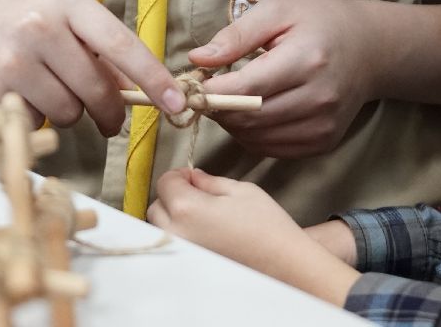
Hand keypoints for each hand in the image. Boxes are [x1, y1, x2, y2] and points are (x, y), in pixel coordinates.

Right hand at [0, 0, 184, 135]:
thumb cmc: (4, 6)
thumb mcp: (52, 6)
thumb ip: (91, 42)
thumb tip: (131, 87)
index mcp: (66, 0)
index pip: (123, 45)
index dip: (154, 79)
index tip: (178, 103)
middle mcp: (41, 28)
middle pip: (98, 91)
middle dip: (109, 112)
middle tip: (108, 118)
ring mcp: (14, 61)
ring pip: (68, 113)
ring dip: (68, 113)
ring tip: (47, 89)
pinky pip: (36, 123)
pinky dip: (36, 118)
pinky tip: (19, 94)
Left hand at [149, 168, 358, 301]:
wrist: (284, 263)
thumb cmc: (266, 224)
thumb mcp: (239, 190)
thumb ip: (209, 182)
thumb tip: (194, 178)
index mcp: (186, 208)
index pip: (165, 182)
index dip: (180, 175)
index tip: (194, 176)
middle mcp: (176, 233)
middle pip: (156, 206)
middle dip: (172, 195)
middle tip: (196, 192)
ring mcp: (182, 253)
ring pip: (161, 228)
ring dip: (172, 216)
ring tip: (199, 214)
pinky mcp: (190, 266)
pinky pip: (174, 245)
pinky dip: (180, 235)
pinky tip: (203, 232)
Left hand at [189, 0, 379, 157]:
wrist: (370, 50)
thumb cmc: (320, 22)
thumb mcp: (278, 12)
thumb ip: (237, 35)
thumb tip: (198, 59)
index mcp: (307, 60)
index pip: (247, 89)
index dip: (212, 91)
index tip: (194, 83)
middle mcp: (319, 99)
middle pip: (249, 119)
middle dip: (217, 109)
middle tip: (205, 93)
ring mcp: (323, 126)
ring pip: (257, 139)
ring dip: (232, 124)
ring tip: (227, 101)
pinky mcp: (323, 143)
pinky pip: (272, 149)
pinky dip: (252, 136)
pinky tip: (250, 115)